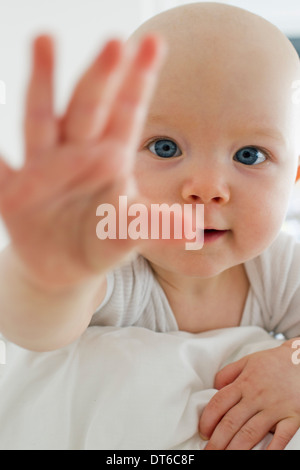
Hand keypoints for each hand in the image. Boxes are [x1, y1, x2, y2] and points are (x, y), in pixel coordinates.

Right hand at [0, 33, 166, 289]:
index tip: (154, 44)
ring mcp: (42, 168)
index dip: (139, 81)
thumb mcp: (128, 232)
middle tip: (115, 42)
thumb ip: (153, 225)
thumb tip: (191, 228)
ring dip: (43, 83)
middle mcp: (76, 153)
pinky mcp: (13, 191)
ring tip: (46, 39)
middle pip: (87, 108)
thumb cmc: (103, 240)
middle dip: (101, 77)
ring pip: (41, 119)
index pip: (126, 114)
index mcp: (109, 158)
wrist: (66, 267)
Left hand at [198, 340, 299, 449]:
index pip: (219, 403)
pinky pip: (280, 437)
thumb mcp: (248, 361)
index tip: (203, 432)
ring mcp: (275, 408)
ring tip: (224, 457)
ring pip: (250, 432)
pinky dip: (270, 450)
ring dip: (235, 448)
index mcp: (244, 383)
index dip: (208, 419)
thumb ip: (229, 373)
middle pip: (231, 422)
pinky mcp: (292, 417)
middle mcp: (256, 397)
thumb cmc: (274, 362)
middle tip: (209, 451)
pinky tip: (260, 457)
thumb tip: (214, 386)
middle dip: (217, 440)